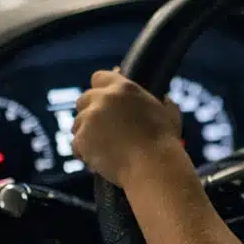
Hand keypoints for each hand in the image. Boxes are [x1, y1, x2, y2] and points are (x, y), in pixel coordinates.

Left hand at [72, 69, 185, 185]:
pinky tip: (98, 160)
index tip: (101, 100)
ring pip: (77, 123)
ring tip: (103, 148)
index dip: (99, 89)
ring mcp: (90, 118)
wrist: (152, 166)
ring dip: (86, 134)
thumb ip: (160, 102)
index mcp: (124, 88)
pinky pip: (76, 144)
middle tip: (101, 129)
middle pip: (83, 100)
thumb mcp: (168, 113)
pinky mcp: (82, 138)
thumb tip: (164, 99)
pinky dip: (84, 152)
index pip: (99, 77)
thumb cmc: (163, 142)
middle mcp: (104, 98)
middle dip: (89, 113)